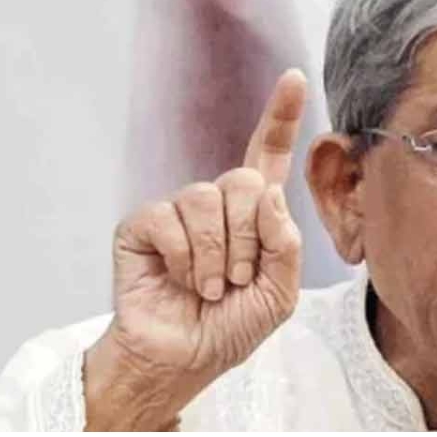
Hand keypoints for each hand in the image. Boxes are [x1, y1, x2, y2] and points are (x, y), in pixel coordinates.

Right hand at [84, 69, 306, 430]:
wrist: (184, 359)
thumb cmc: (231, 327)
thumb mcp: (279, 293)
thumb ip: (286, 245)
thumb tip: (269, 192)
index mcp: (254, 214)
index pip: (269, 155)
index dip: (281, 116)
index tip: (294, 77)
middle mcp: (215, 203)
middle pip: (245, 180)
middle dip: (250, 238)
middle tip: (237, 278)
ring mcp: (177, 211)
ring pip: (208, 198)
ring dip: (218, 254)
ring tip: (211, 287)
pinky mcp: (143, 225)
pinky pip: (170, 219)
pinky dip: (185, 259)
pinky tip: (181, 281)